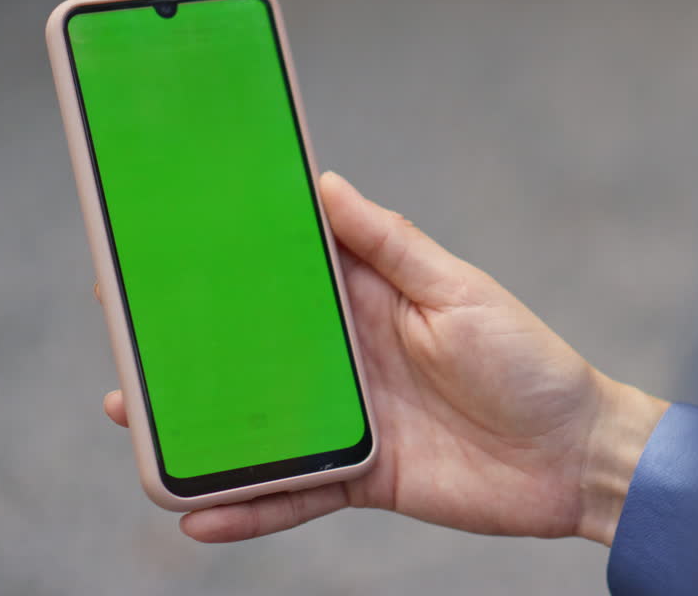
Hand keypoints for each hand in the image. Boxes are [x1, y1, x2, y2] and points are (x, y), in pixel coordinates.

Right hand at [101, 172, 667, 544]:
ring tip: (132, 417)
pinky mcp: (363, 478)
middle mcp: (349, 358)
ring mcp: (353, 420)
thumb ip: (390, 244)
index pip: (283, 275)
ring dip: (198, 425)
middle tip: (122, 333)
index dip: (227, 259)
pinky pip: (296, 493)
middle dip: (189, 344)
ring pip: (259, 423)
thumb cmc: (528, 360)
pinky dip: (250, 506)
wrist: (575, 455)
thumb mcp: (458, 290)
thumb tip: (325, 183)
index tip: (163, 243)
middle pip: (255, 350)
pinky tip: (198, 514)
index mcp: (369, 301)